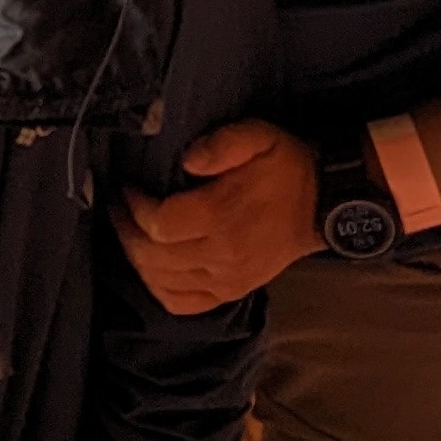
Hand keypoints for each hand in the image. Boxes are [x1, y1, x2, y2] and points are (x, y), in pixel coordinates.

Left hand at [117, 117, 319, 312]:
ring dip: (136, 258)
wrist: (323, 205)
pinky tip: (150, 267)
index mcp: (222, 217)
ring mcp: (226, 279)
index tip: (126, 187)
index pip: (158, 223)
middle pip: (152, 256)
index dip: (133, 207)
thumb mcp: (259, 136)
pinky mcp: (231, 292)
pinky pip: (182, 303)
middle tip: (117, 207)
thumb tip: (187, 160)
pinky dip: (158, 288)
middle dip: (125, 231)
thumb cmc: (287, 167)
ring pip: (161, 282)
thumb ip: (222, 143)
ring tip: (129, 230)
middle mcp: (221, 255)